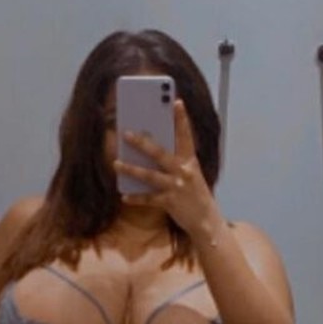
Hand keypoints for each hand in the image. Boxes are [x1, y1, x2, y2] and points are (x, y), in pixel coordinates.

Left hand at [114, 99, 219, 238]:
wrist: (206, 221)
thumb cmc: (195, 194)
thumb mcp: (191, 174)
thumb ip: (176, 161)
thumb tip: (151, 150)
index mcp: (190, 161)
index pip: (186, 136)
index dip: (182, 119)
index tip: (176, 101)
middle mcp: (183, 172)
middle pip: (159, 153)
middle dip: (142, 143)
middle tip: (126, 133)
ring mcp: (176, 187)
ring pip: (149, 176)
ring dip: (131, 169)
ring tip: (116, 163)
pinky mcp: (169, 203)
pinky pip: (148, 199)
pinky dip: (136, 198)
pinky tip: (124, 196)